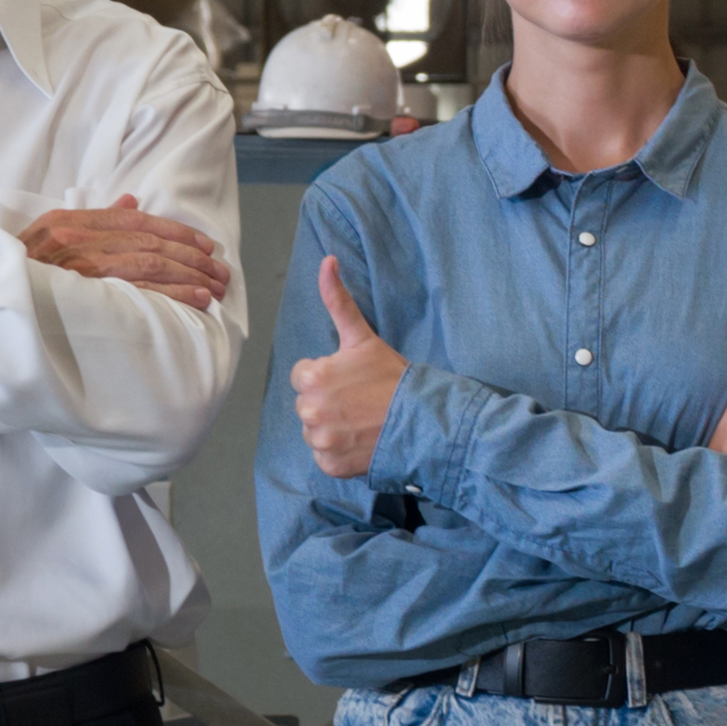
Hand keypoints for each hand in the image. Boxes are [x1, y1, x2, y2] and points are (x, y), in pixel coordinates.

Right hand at [18, 198, 236, 305]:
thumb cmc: (18, 272)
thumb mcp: (48, 236)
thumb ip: (94, 219)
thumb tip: (132, 201)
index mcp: (68, 222)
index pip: (135, 221)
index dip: (175, 231)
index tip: (204, 245)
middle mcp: (76, 240)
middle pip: (149, 242)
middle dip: (191, 256)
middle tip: (219, 270)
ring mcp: (80, 269)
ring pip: (150, 265)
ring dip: (189, 275)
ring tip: (215, 286)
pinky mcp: (85, 297)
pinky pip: (138, 292)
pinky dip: (172, 294)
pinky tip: (196, 299)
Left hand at [290, 256, 410, 483]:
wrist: (423, 420)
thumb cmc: (393, 378)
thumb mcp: (362, 337)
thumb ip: (337, 300)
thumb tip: (326, 260)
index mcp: (313, 376)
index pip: (303, 376)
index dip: (327, 376)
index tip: (351, 381)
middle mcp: (310, 410)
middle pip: (306, 405)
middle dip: (327, 403)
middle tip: (359, 401)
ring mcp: (320, 441)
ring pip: (314, 432)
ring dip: (332, 428)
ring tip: (362, 421)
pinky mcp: (331, 465)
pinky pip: (324, 457)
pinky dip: (338, 453)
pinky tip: (360, 441)